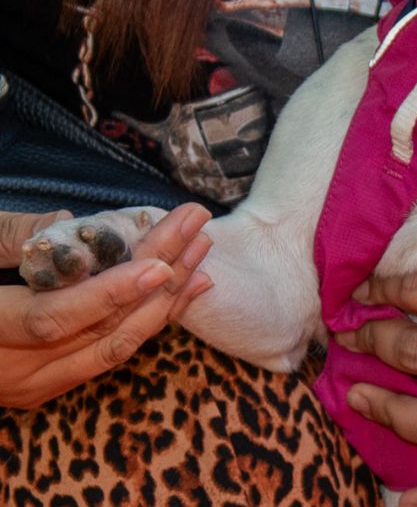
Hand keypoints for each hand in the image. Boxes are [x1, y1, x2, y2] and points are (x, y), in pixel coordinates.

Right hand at [0, 204, 213, 408]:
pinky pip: (107, 356)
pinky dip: (147, 321)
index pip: (54, 319)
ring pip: (111, 349)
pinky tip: (182, 289)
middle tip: (197, 226)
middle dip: (157, 277)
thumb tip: (65, 223)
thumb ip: (6, 238)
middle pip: (98, 328)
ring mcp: (28, 386)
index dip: (109, 292)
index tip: (159, 262)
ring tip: (202, 251)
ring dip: (165, 299)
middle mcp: (7, 371)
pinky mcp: (45, 386)